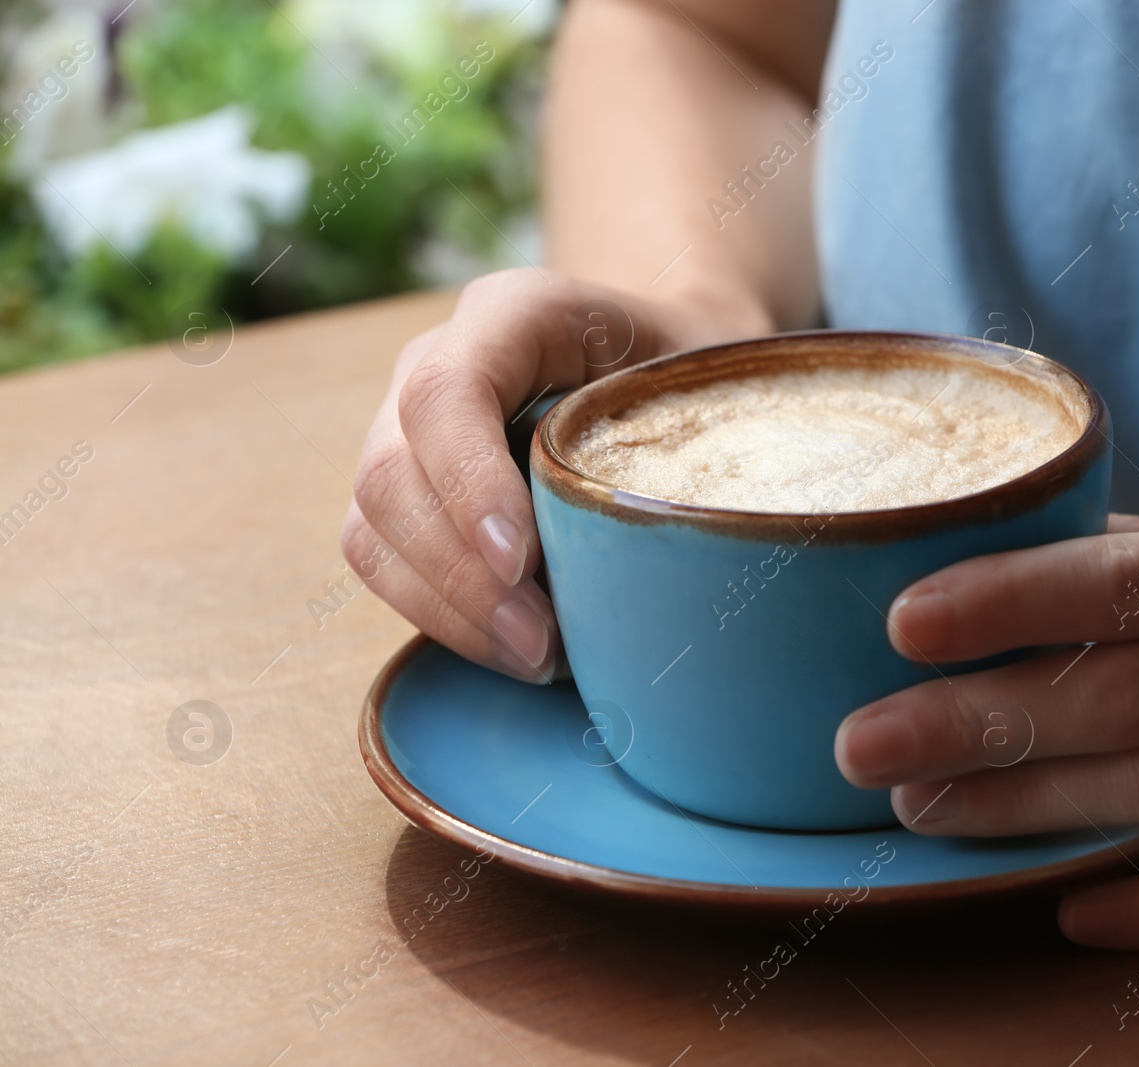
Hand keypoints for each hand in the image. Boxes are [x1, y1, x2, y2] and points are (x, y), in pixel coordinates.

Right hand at [343, 268, 766, 680]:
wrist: (661, 361)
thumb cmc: (689, 370)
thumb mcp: (706, 372)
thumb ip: (694, 422)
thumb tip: (694, 525)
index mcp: (510, 313)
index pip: (447, 392)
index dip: (469, 484)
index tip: (523, 564)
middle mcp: (435, 361)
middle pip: (392, 472)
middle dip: (461, 576)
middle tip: (544, 645)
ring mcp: (404, 428)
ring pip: (373, 527)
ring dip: (448, 609)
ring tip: (537, 658)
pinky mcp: (402, 493)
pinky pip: (382, 561)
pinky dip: (443, 617)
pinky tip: (515, 649)